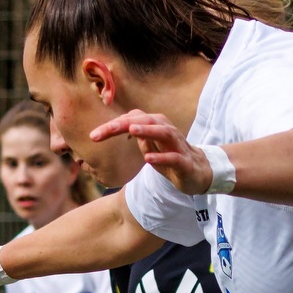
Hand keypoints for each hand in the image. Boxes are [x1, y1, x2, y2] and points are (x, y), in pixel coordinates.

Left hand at [88, 111, 212, 194]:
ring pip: (162, 132)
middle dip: (121, 125)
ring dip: (146, 130)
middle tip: (101, 132)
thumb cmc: (172, 158)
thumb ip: (138, 136)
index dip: (112, 127)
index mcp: (156, 126)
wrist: (199, 172)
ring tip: (130, 130)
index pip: (131, 121)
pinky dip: (161, 157)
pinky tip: (148, 159)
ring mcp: (177, 145)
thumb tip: (122, 127)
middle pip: (143, 121)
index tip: (93, 136)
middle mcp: (166, 130)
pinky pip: (173, 158)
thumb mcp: (151, 147)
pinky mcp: (184, 162)